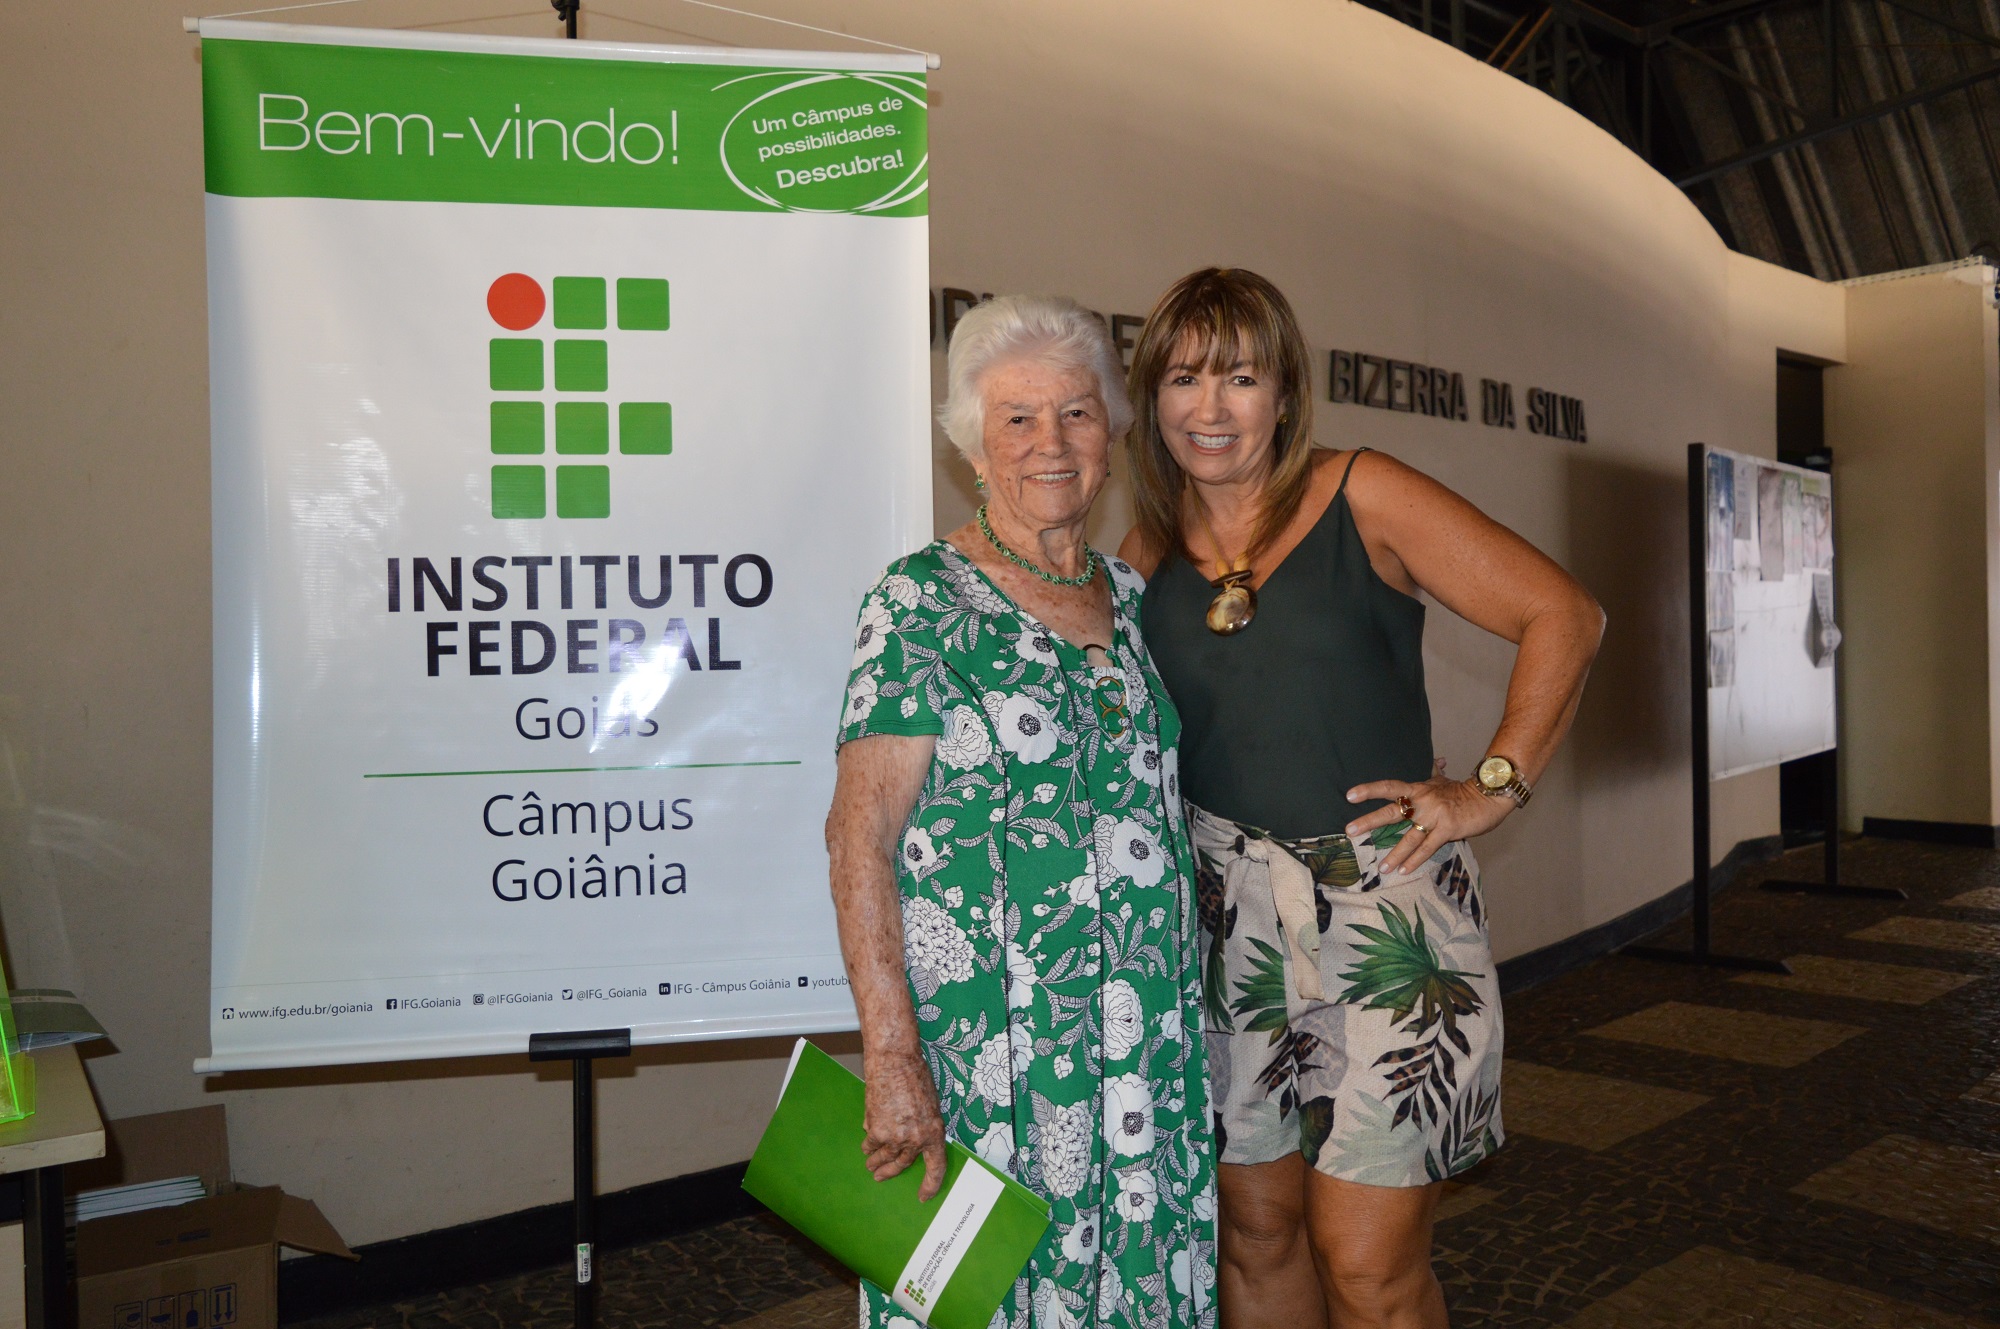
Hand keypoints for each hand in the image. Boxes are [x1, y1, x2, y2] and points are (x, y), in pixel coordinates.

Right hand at [862, 1049, 948, 1200]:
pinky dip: (868, 1146)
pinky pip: (871, 1144)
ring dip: (876, 1163)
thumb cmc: (915, 1075)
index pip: (936, 1167)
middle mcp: (916, 1139)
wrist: (895, 1062)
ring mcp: (896, 1137)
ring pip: (884, 1157)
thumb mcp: (930, 1104)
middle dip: (891, 1172)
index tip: (923, 1196)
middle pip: (904, 1164)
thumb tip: (909, 1138)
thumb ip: (922, 1124)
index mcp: (935, 1132)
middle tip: (881, 1178)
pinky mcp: (877, 1131)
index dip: (931, 1185)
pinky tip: (866, 1147)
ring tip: (870, 1166)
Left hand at [1345, 770, 1515, 874]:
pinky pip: (1428, 847)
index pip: (1389, 787)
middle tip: (1350, 831)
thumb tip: (1437, 760)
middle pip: (1392, 811)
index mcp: (1419, 789)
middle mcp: (1423, 801)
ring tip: (1381, 868)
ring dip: (1394, 855)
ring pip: (1409, 837)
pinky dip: (1415, 860)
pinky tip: (1404, 871)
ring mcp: (1435, 816)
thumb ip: (1435, 772)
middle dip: (1369, 821)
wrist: (1489, 797)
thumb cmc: (1463, 792)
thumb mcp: (1444, 780)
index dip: (1369, 790)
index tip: (1350, 796)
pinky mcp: (1448, 829)